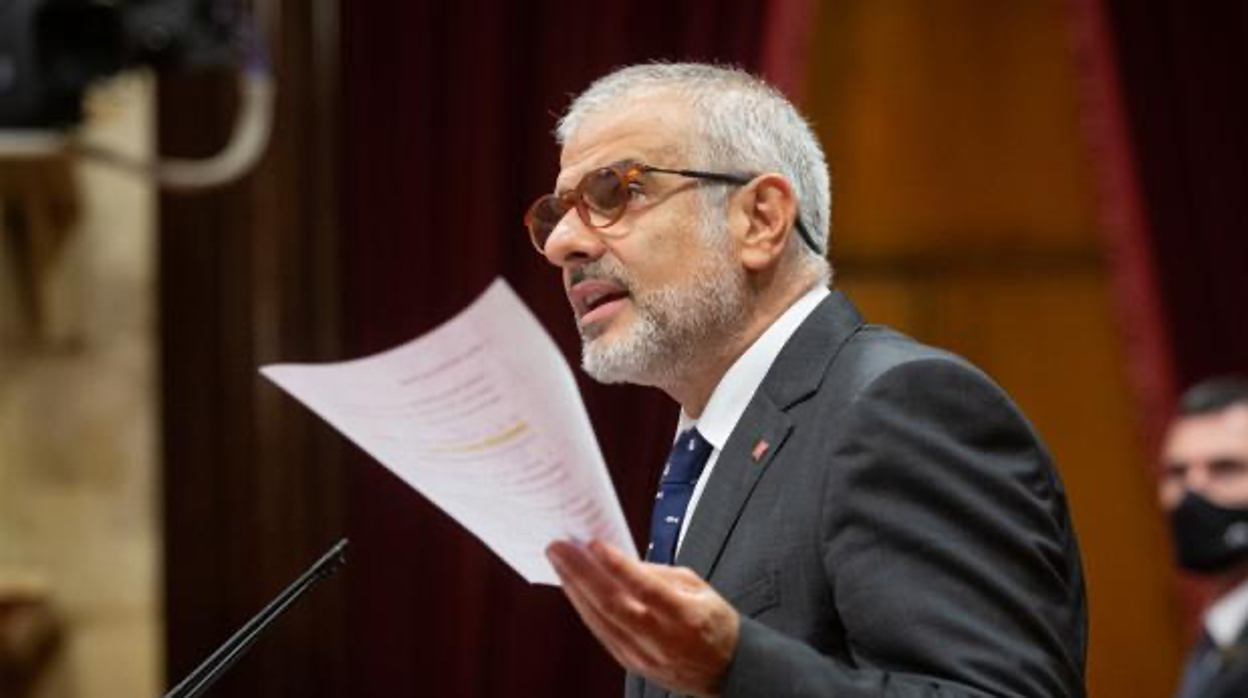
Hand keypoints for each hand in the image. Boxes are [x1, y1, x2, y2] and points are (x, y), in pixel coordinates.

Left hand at [546, 539, 739, 696]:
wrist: (727, 670)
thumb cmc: (715, 625)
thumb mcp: (699, 588)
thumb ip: (660, 574)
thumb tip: (621, 561)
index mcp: (685, 616)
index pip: (645, 589)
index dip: (617, 565)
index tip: (593, 543)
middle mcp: (662, 640)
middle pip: (612, 605)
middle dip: (581, 573)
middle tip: (559, 548)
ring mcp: (644, 656)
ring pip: (600, 620)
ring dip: (575, 589)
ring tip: (560, 563)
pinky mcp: (632, 664)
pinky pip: (601, 633)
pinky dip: (584, 608)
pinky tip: (574, 589)